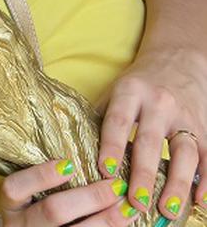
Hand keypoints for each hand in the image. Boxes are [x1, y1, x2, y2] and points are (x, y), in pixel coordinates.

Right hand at [0, 160, 135, 226]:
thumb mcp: (32, 197)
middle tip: (116, 184)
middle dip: (89, 198)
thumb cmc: (38, 212)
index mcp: (10, 207)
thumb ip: (49, 178)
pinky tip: (127, 222)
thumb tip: (87, 148)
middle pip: (53, 211)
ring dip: (108, 220)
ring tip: (129, 206)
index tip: (68, 163)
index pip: (15, 188)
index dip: (40, 176)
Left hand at [97, 48, 206, 214]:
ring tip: (167, 212)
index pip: (118, 121)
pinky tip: (199, 202)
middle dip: (144, 175)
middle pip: (151, 142)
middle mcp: (159, 104)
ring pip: (184, 153)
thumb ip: (99, 118)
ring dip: (177, 185)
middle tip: (136, 203)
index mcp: (130, 92)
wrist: (177, 58)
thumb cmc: (137, 83)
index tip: (106, 171)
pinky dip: (206, 181)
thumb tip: (76, 153)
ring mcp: (185, 117)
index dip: (112, 146)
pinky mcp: (205, 128)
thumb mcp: (114, 91)